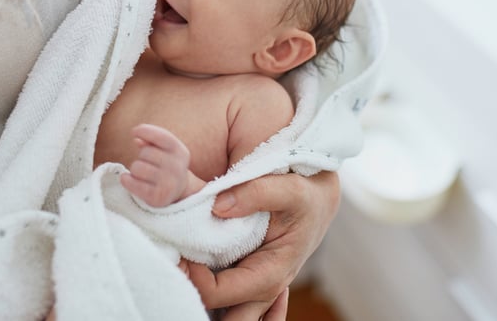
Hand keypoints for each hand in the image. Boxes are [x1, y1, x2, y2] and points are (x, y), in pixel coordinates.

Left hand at [120, 124, 190, 206]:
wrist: (179, 192)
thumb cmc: (167, 165)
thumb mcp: (165, 150)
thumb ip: (152, 141)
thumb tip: (136, 136)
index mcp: (180, 152)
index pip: (161, 136)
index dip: (144, 131)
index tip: (134, 132)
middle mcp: (177, 167)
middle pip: (145, 153)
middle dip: (141, 156)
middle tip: (148, 163)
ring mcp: (168, 184)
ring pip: (137, 167)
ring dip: (135, 170)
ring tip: (144, 174)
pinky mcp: (157, 197)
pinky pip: (131, 182)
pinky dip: (126, 180)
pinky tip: (132, 180)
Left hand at [185, 171, 339, 319]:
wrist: (317, 198)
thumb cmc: (305, 196)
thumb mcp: (288, 188)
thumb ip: (255, 193)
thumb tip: (218, 206)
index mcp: (269, 274)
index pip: (216, 294)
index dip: (192, 275)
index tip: (181, 249)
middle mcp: (263, 291)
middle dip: (196, 301)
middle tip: (178, 267)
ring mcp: (256, 291)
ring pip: (227, 318)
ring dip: (204, 302)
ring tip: (185, 274)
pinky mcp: (249, 281)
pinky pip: (230, 307)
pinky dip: (213, 301)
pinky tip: (201, 280)